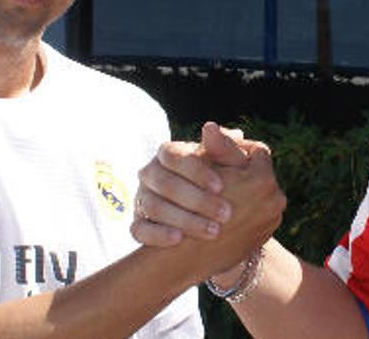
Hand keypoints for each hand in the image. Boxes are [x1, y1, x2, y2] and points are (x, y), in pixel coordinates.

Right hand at [132, 123, 275, 245]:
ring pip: (153, 207)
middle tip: (225, 214)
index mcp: (168, 153)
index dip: (196, 171)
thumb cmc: (223, 182)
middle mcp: (151, 173)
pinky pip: (139, 230)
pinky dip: (157, 235)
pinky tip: (179, 240)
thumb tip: (211, 128)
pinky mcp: (139, 223)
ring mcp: (142, 198)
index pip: (174, 156)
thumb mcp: (229, 165)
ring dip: (183, 219)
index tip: (221, 187)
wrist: (215, 214)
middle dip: (196, 200)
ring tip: (212, 231)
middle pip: (164, 183)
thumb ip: (224, 148)